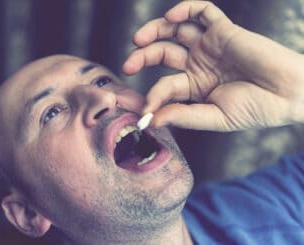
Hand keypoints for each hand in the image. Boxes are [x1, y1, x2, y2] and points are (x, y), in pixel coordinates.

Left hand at [123, 0, 303, 130]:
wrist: (289, 94)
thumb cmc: (256, 108)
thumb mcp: (215, 117)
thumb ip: (184, 115)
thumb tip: (153, 120)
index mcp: (195, 87)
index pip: (165, 86)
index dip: (153, 96)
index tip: (146, 110)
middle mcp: (198, 64)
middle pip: (162, 53)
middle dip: (142, 57)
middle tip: (127, 66)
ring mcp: (210, 45)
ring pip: (175, 29)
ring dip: (154, 30)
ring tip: (138, 41)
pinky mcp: (224, 30)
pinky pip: (202, 11)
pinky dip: (185, 9)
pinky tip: (171, 17)